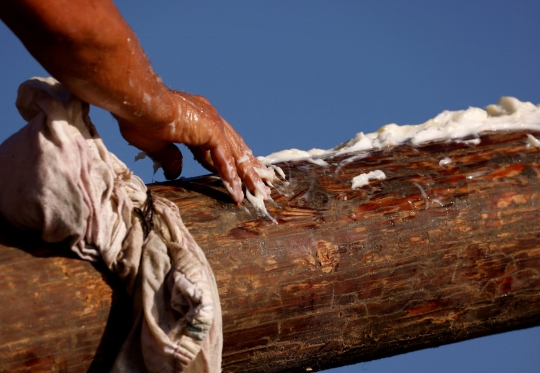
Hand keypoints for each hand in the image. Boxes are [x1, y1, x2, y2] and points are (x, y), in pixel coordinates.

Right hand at [117, 90, 271, 204]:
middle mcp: (209, 117)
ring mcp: (212, 123)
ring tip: (259, 193)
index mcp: (198, 118)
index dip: (228, 163)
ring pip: (235, 155)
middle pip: (235, 148)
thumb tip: (175, 172)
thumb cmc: (139, 117)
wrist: (137, 103)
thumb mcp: (157, 145)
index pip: (219, 144)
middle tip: (261, 184)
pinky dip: (231, 177)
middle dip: (248, 168)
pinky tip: (237, 193)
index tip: (236, 178)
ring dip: (247, 176)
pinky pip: (225, 160)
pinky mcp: (211, 131)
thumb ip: (170, 157)